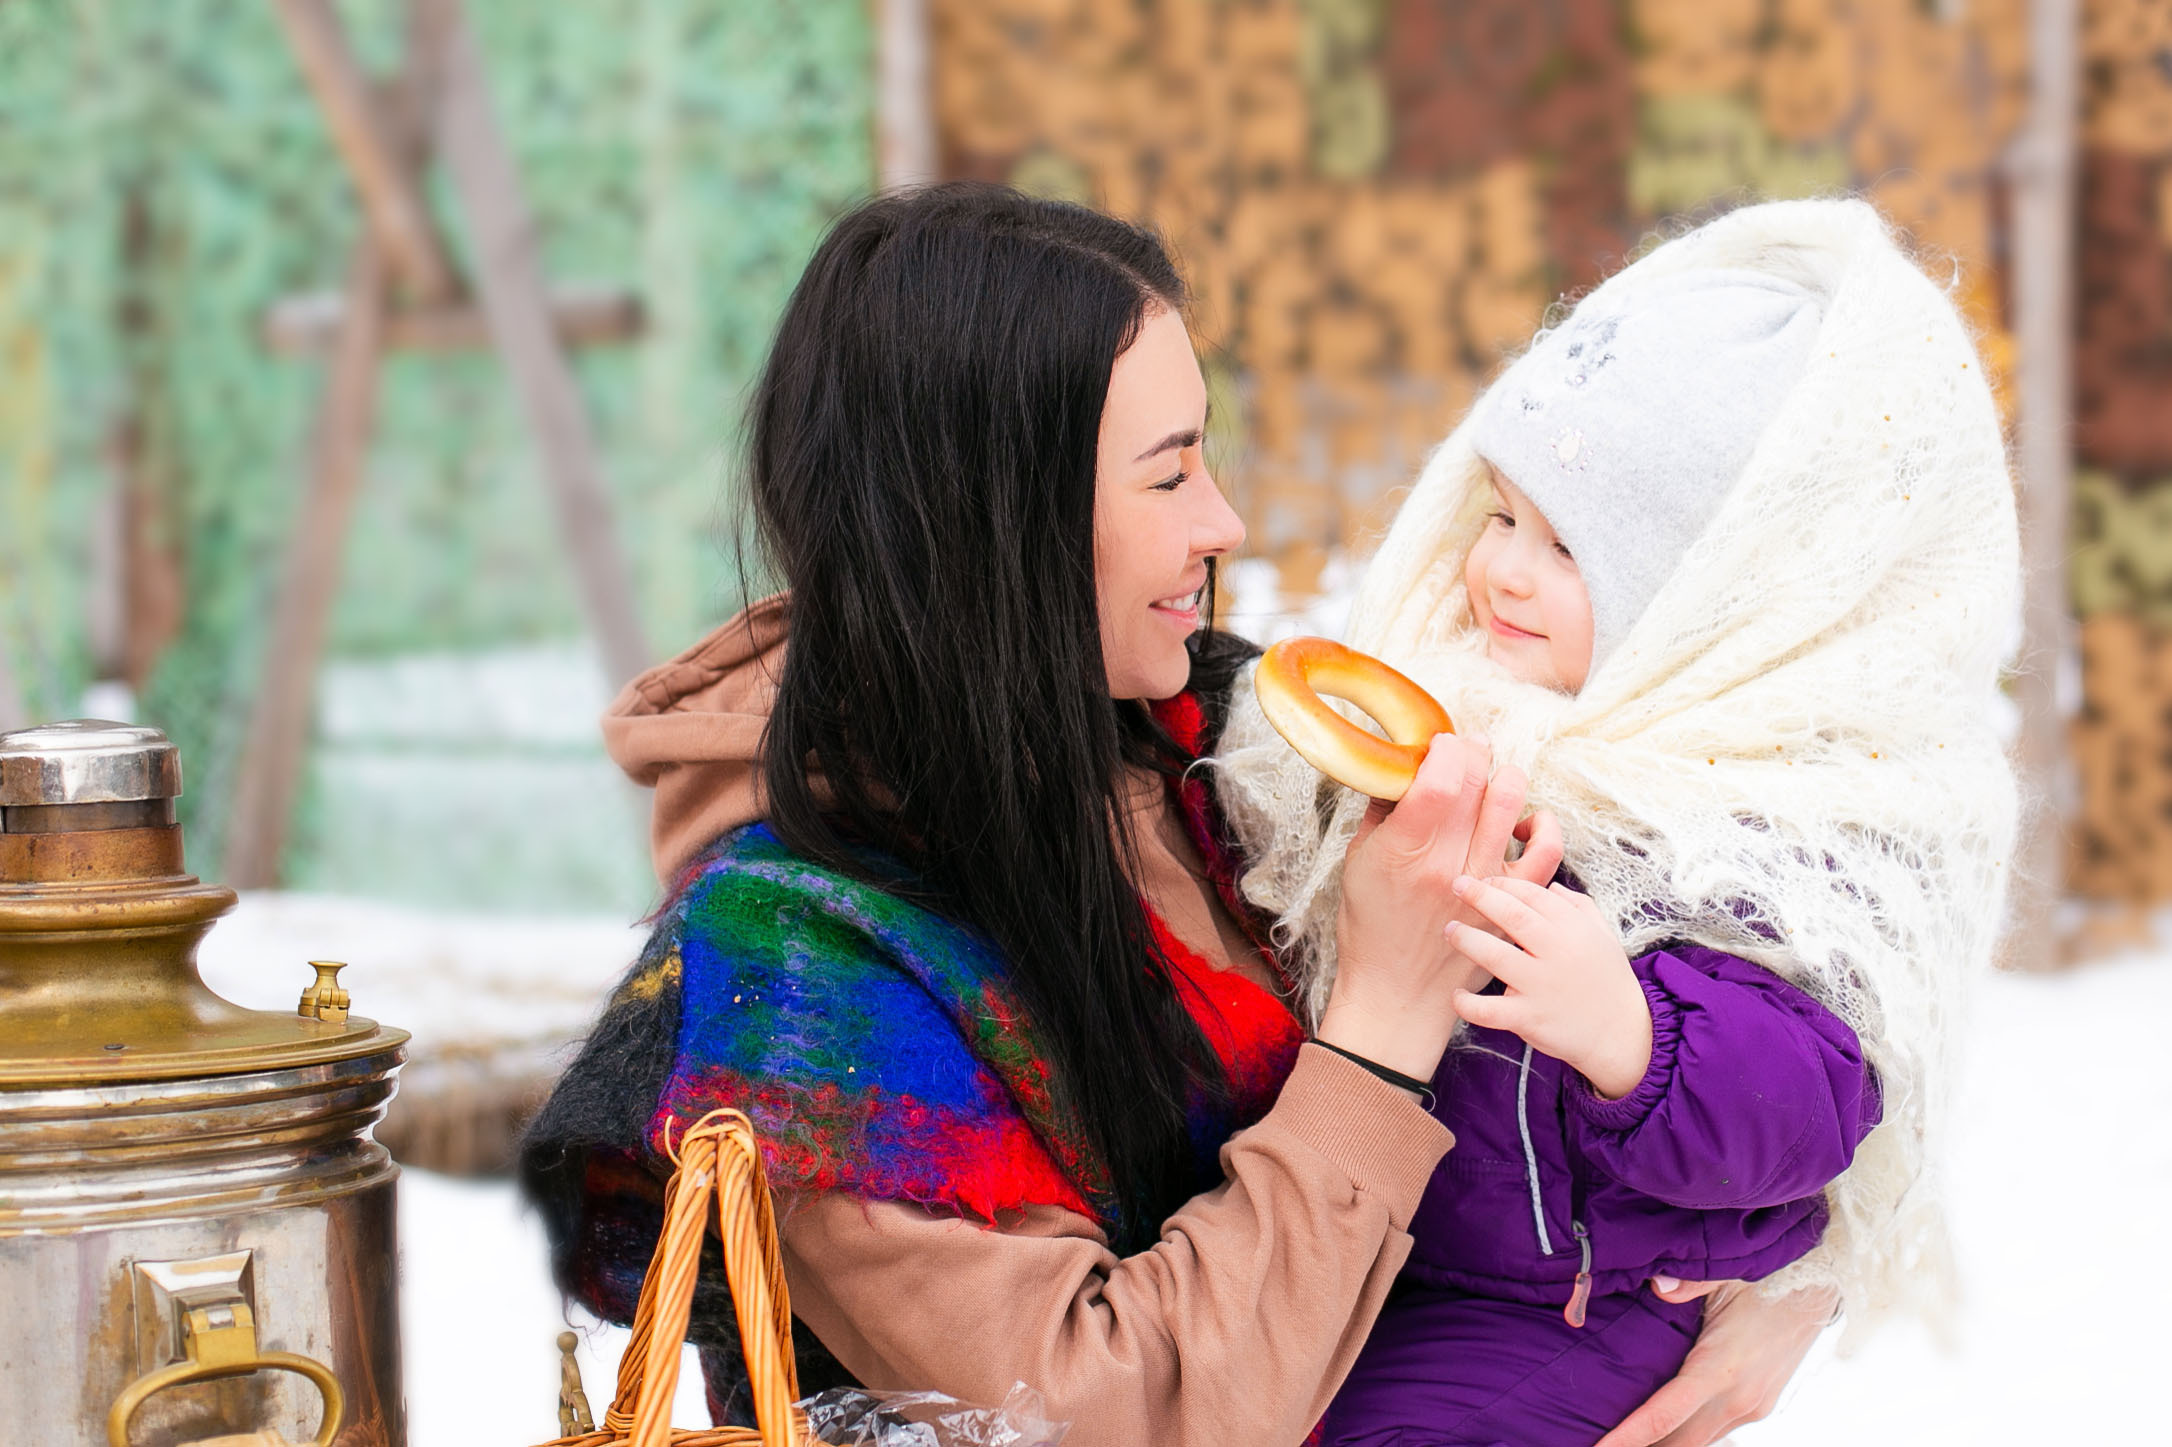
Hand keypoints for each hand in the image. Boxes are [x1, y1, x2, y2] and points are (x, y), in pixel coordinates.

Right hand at [1321, 736, 1562, 1083]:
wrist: (1397, 993)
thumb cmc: (1370, 929)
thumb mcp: (1357, 864)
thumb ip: (1382, 813)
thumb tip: (1400, 769)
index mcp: (1404, 851)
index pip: (1440, 778)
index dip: (1446, 747)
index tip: (1439, 741)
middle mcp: (1448, 864)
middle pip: (1476, 781)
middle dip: (1473, 750)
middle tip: (1465, 748)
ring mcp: (1486, 883)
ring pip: (1511, 803)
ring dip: (1503, 776)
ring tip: (1491, 776)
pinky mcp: (1514, 904)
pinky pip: (1546, 851)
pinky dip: (1541, 825)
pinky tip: (1523, 822)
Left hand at [1445, 875, 1652, 1097]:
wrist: (1623, 1035)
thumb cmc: (1609, 982)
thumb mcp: (1604, 937)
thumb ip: (1579, 907)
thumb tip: (1550, 886)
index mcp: (1575, 930)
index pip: (1533, 895)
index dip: (1505, 883)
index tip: (1484, 879)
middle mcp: (1557, 953)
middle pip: (1512, 916)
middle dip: (1480, 896)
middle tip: (1457, 885)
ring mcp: (1541, 986)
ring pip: (1494, 956)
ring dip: (1467, 939)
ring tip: (1450, 929)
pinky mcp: (1529, 1018)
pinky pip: (1490, 1010)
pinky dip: (1468, 1004)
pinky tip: (1457, 995)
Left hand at [1593, 1279, 1837, 1446]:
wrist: (1821, 1289)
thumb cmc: (1769, 1277)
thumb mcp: (1727, 1273)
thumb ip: (1690, 1282)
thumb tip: (1658, 1284)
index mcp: (1722, 1368)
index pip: (1663, 1415)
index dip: (1627, 1437)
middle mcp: (1738, 1398)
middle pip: (1679, 1443)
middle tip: (1599, 1446)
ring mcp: (1753, 1407)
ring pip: (1698, 1441)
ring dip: (1665, 1445)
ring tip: (1628, 1442)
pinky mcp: (1760, 1406)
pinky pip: (1716, 1430)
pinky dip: (1686, 1434)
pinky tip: (1664, 1431)